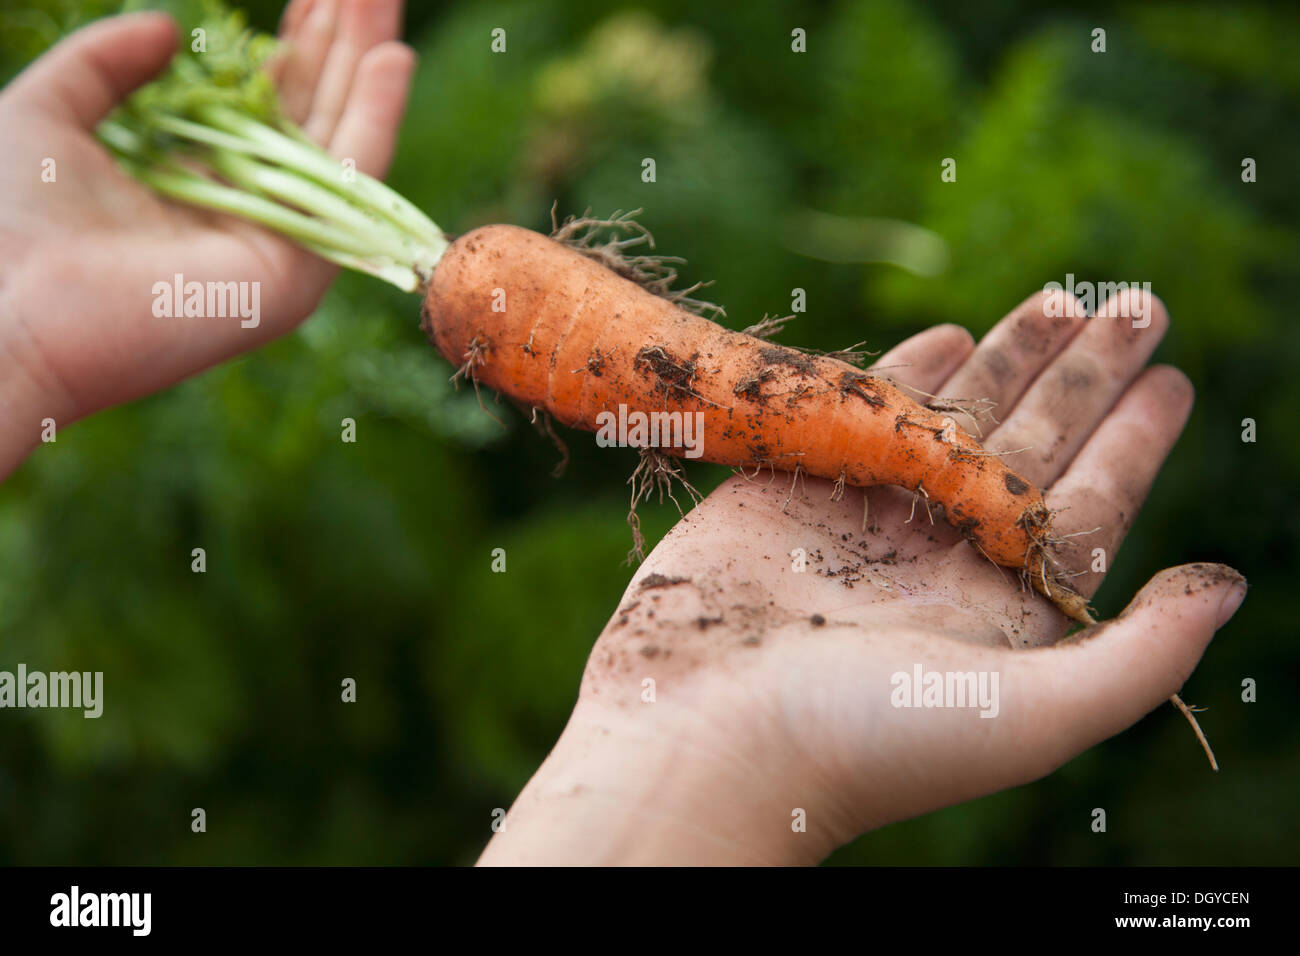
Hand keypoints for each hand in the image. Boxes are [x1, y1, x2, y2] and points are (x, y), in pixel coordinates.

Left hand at [0, 0, 412, 478]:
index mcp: (199, 180)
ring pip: (341, 141)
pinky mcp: (296, 275)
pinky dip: (376, 120)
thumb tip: (163, 25)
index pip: (268, 105)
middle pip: (313, 114)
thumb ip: (105, 63)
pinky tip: (392, 58)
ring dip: (370, 64)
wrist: (7, 310)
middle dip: (341, 42)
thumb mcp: (50, 110)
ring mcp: (279, 244)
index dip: (293, 44)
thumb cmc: (11, 221)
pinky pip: (348, 189)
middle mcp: (249, 212)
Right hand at [481, 289, 1246, 864]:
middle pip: (1029, 447)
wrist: (704, 739)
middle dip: (1083, 377)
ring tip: (1062, 298)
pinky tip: (949, 333)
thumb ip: (1138, 657)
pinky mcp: (790, 490)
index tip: (1171, 378)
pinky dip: (903, 372)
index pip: (1084, 508)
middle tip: (1137, 303)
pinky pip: (859, 414)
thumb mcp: (1031, 715)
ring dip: (1008, 358)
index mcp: (999, 611)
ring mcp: (863, 521)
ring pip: (952, 420)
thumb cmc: (867, 743)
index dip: (1132, 444)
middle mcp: (939, 561)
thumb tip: (1230, 585)